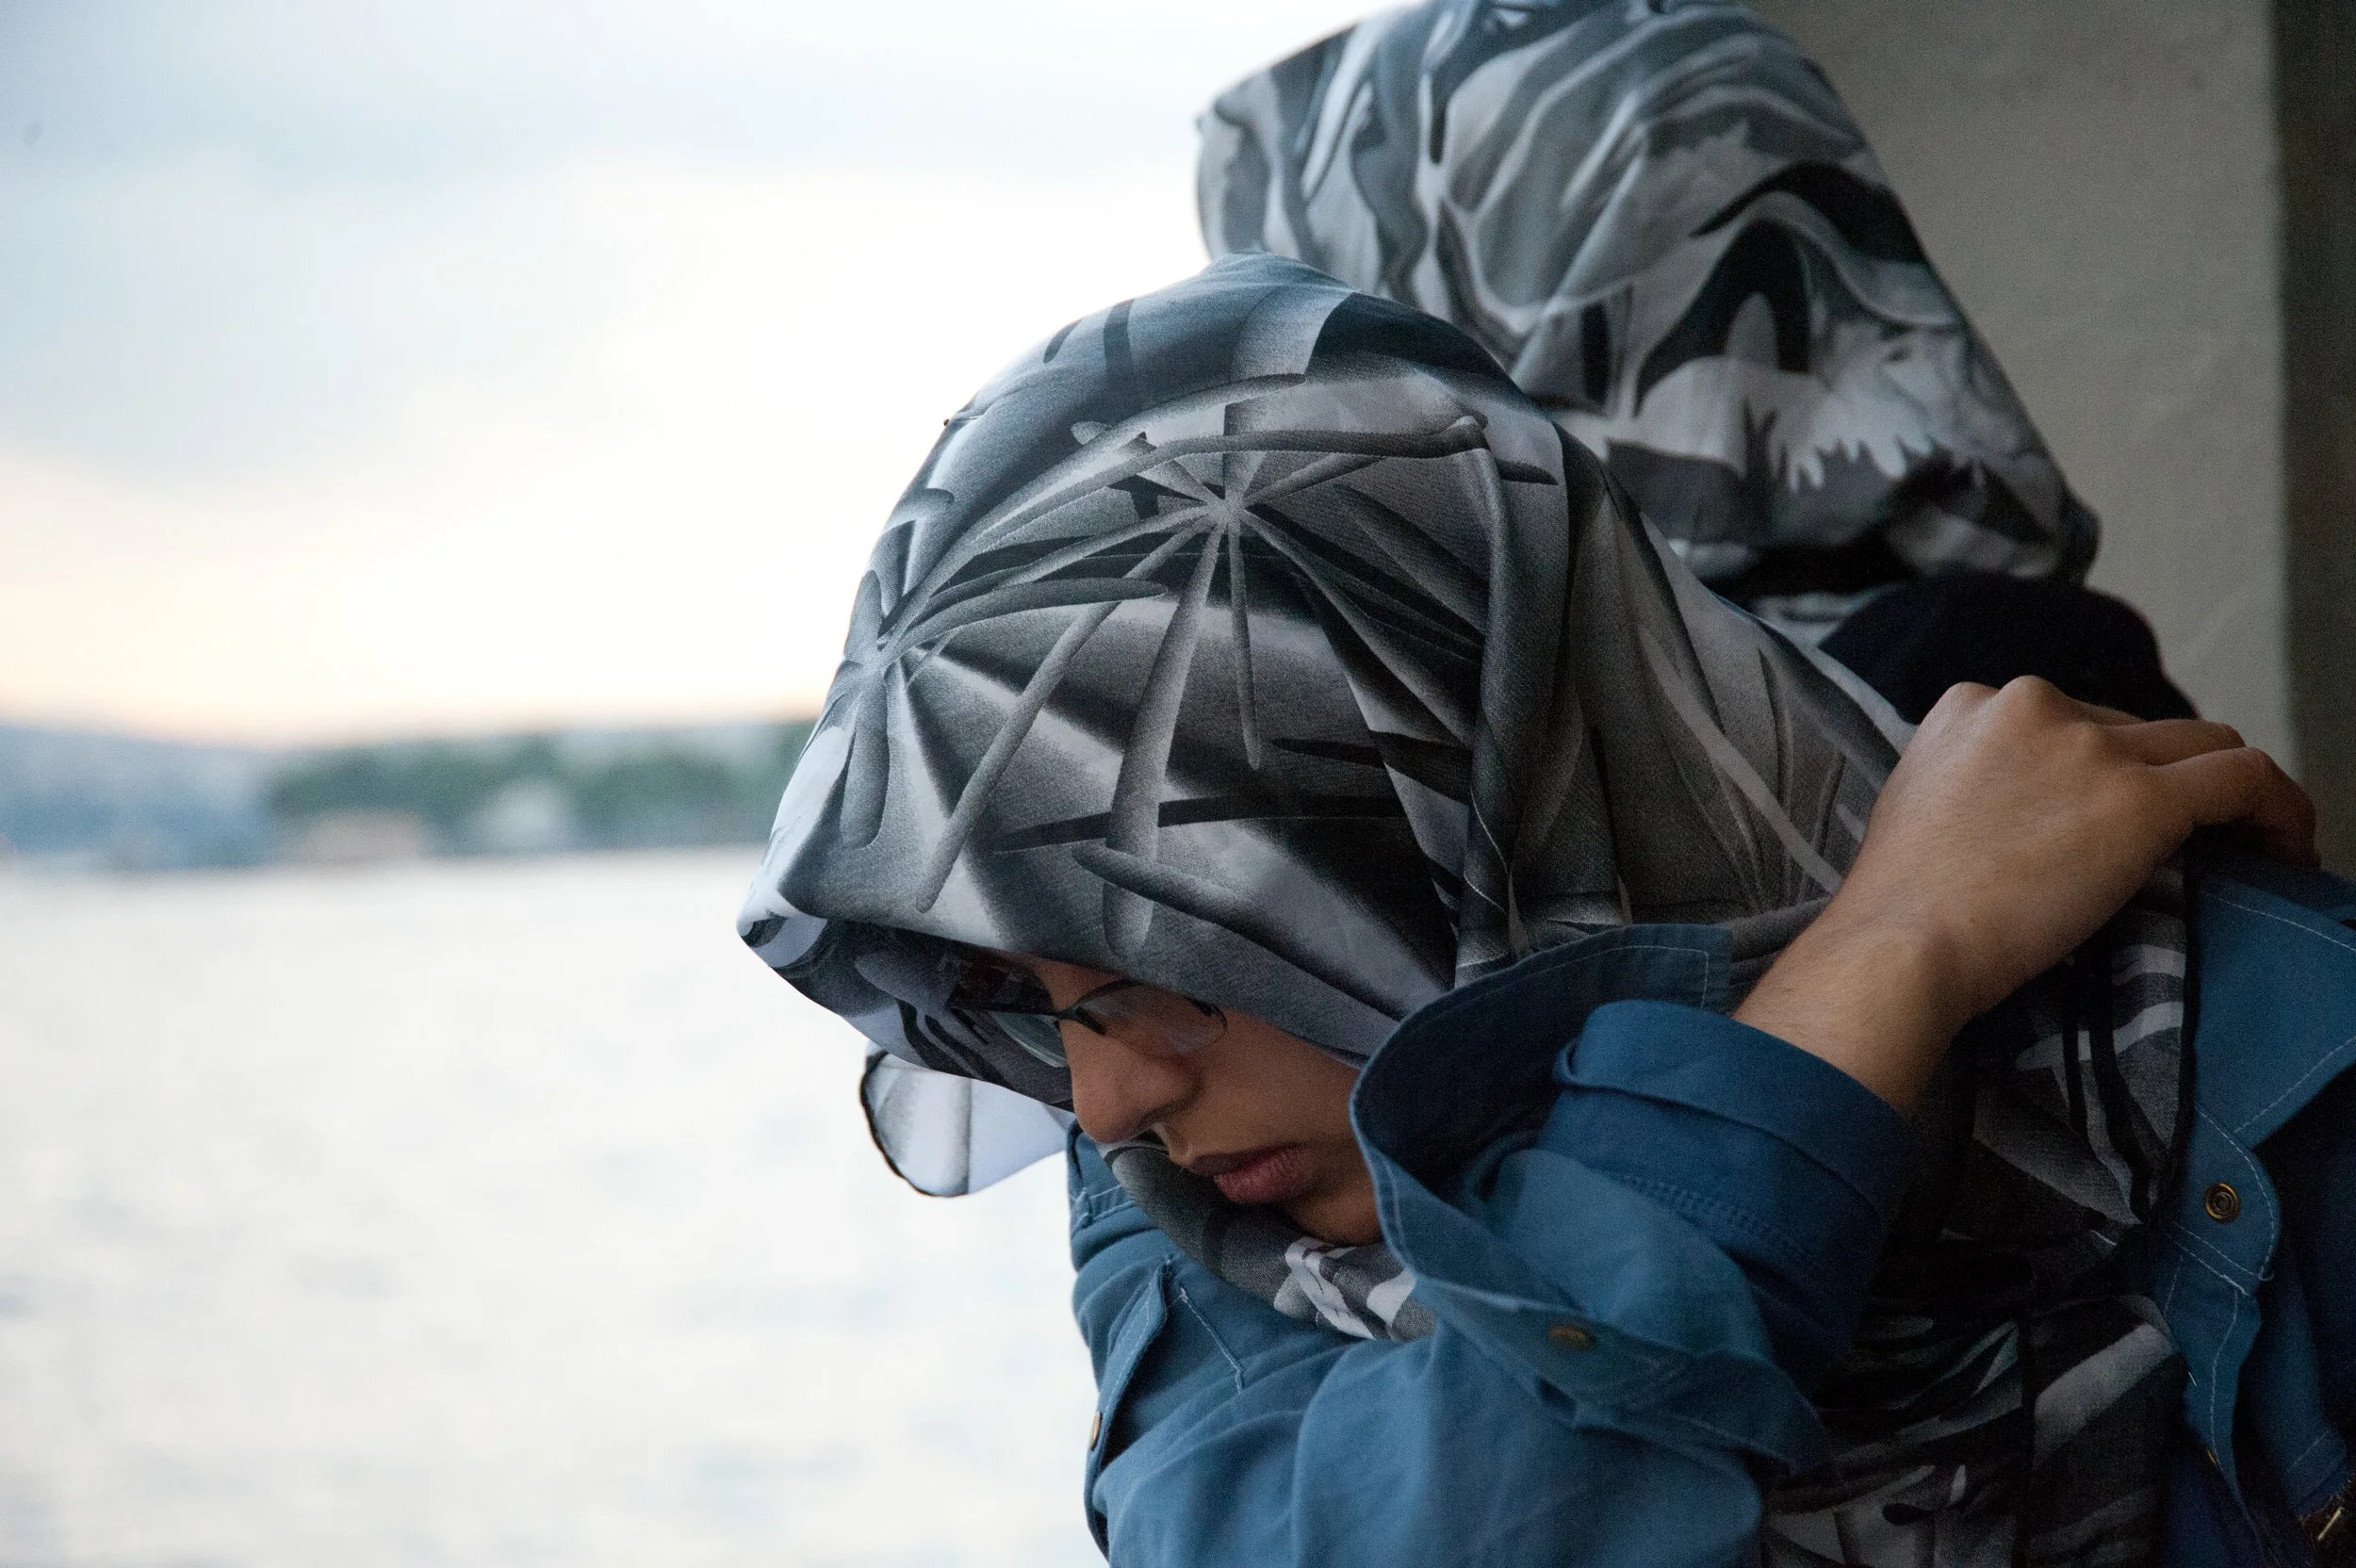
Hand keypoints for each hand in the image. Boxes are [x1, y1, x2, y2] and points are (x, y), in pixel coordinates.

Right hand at [1735, 676, 2315, 1111]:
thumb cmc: (1898, 908)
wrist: (1900, 945)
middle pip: (2138, 731)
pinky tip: (2286, 852)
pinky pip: (2246, 780)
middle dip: (2163, 783)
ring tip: (2250, 849)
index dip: (2102, 770)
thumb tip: (2030, 816)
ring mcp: (2089, 747)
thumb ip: (1973, 785)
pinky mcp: (2139, 798)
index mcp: (1971, 705)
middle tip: (2182, 848)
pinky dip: (2278, 811)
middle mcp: (2032, 705)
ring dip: (2231, 795)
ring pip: (2203, 746)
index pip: (2069, 721)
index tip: (2112, 821)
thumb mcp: (1919, 809)